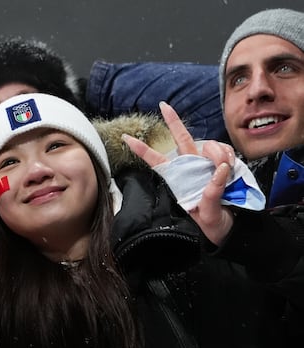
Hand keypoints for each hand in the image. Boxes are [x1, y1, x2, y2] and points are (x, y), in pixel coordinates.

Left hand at [122, 102, 234, 245]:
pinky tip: (230, 167)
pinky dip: (228, 156)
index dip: (142, 150)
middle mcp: (191, 168)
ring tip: (224, 169)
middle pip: (181, 139)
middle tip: (164, 106)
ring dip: (216, 152)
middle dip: (173, 121)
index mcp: (179, 180)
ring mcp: (207, 165)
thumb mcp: (208, 215)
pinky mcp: (223, 165)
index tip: (126, 138)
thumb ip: (212, 193)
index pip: (157, 161)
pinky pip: (225, 151)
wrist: (227, 231)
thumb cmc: (210, 225)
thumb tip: (219, 169)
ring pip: (208, 145)